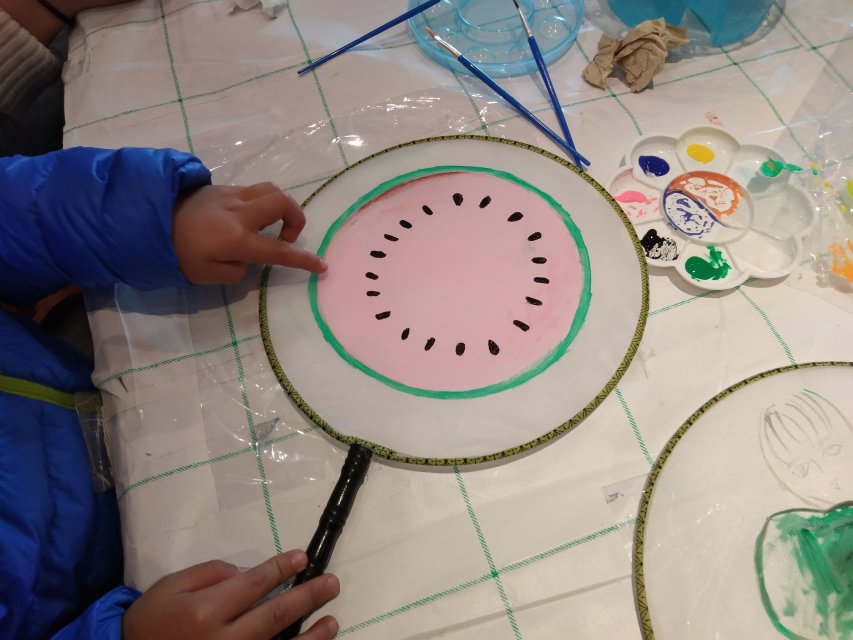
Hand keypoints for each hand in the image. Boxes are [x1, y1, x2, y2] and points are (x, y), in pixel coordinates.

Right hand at [122, 550, 339, 639]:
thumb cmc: (151, 622)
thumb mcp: (170, 587)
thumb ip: (210, 574)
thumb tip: (248, 571)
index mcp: (205, 610)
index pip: (254, 584)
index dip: (281, 568)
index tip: (302, 558)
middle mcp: (222, 639)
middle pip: (275, 615)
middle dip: (307, 597)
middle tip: (331, 583)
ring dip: (311, 636)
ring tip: (333, 621)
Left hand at [172, 182, 326, 284]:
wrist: (147, 223)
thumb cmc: (178, 254)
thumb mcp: (207, 275)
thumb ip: (236, 270)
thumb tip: (248, 261)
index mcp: (237, 239)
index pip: (279, 251)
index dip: (303, 260)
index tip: (320, 266)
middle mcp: (239, 213)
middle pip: (282, 202)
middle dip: (295, 219)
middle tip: (287, 237)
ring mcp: (231, 195)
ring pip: (270, 190)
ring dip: (280, 206)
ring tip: (271, 224)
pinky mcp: (221, 187)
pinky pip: (252, 190)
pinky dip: (260, 202)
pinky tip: (247, 217)